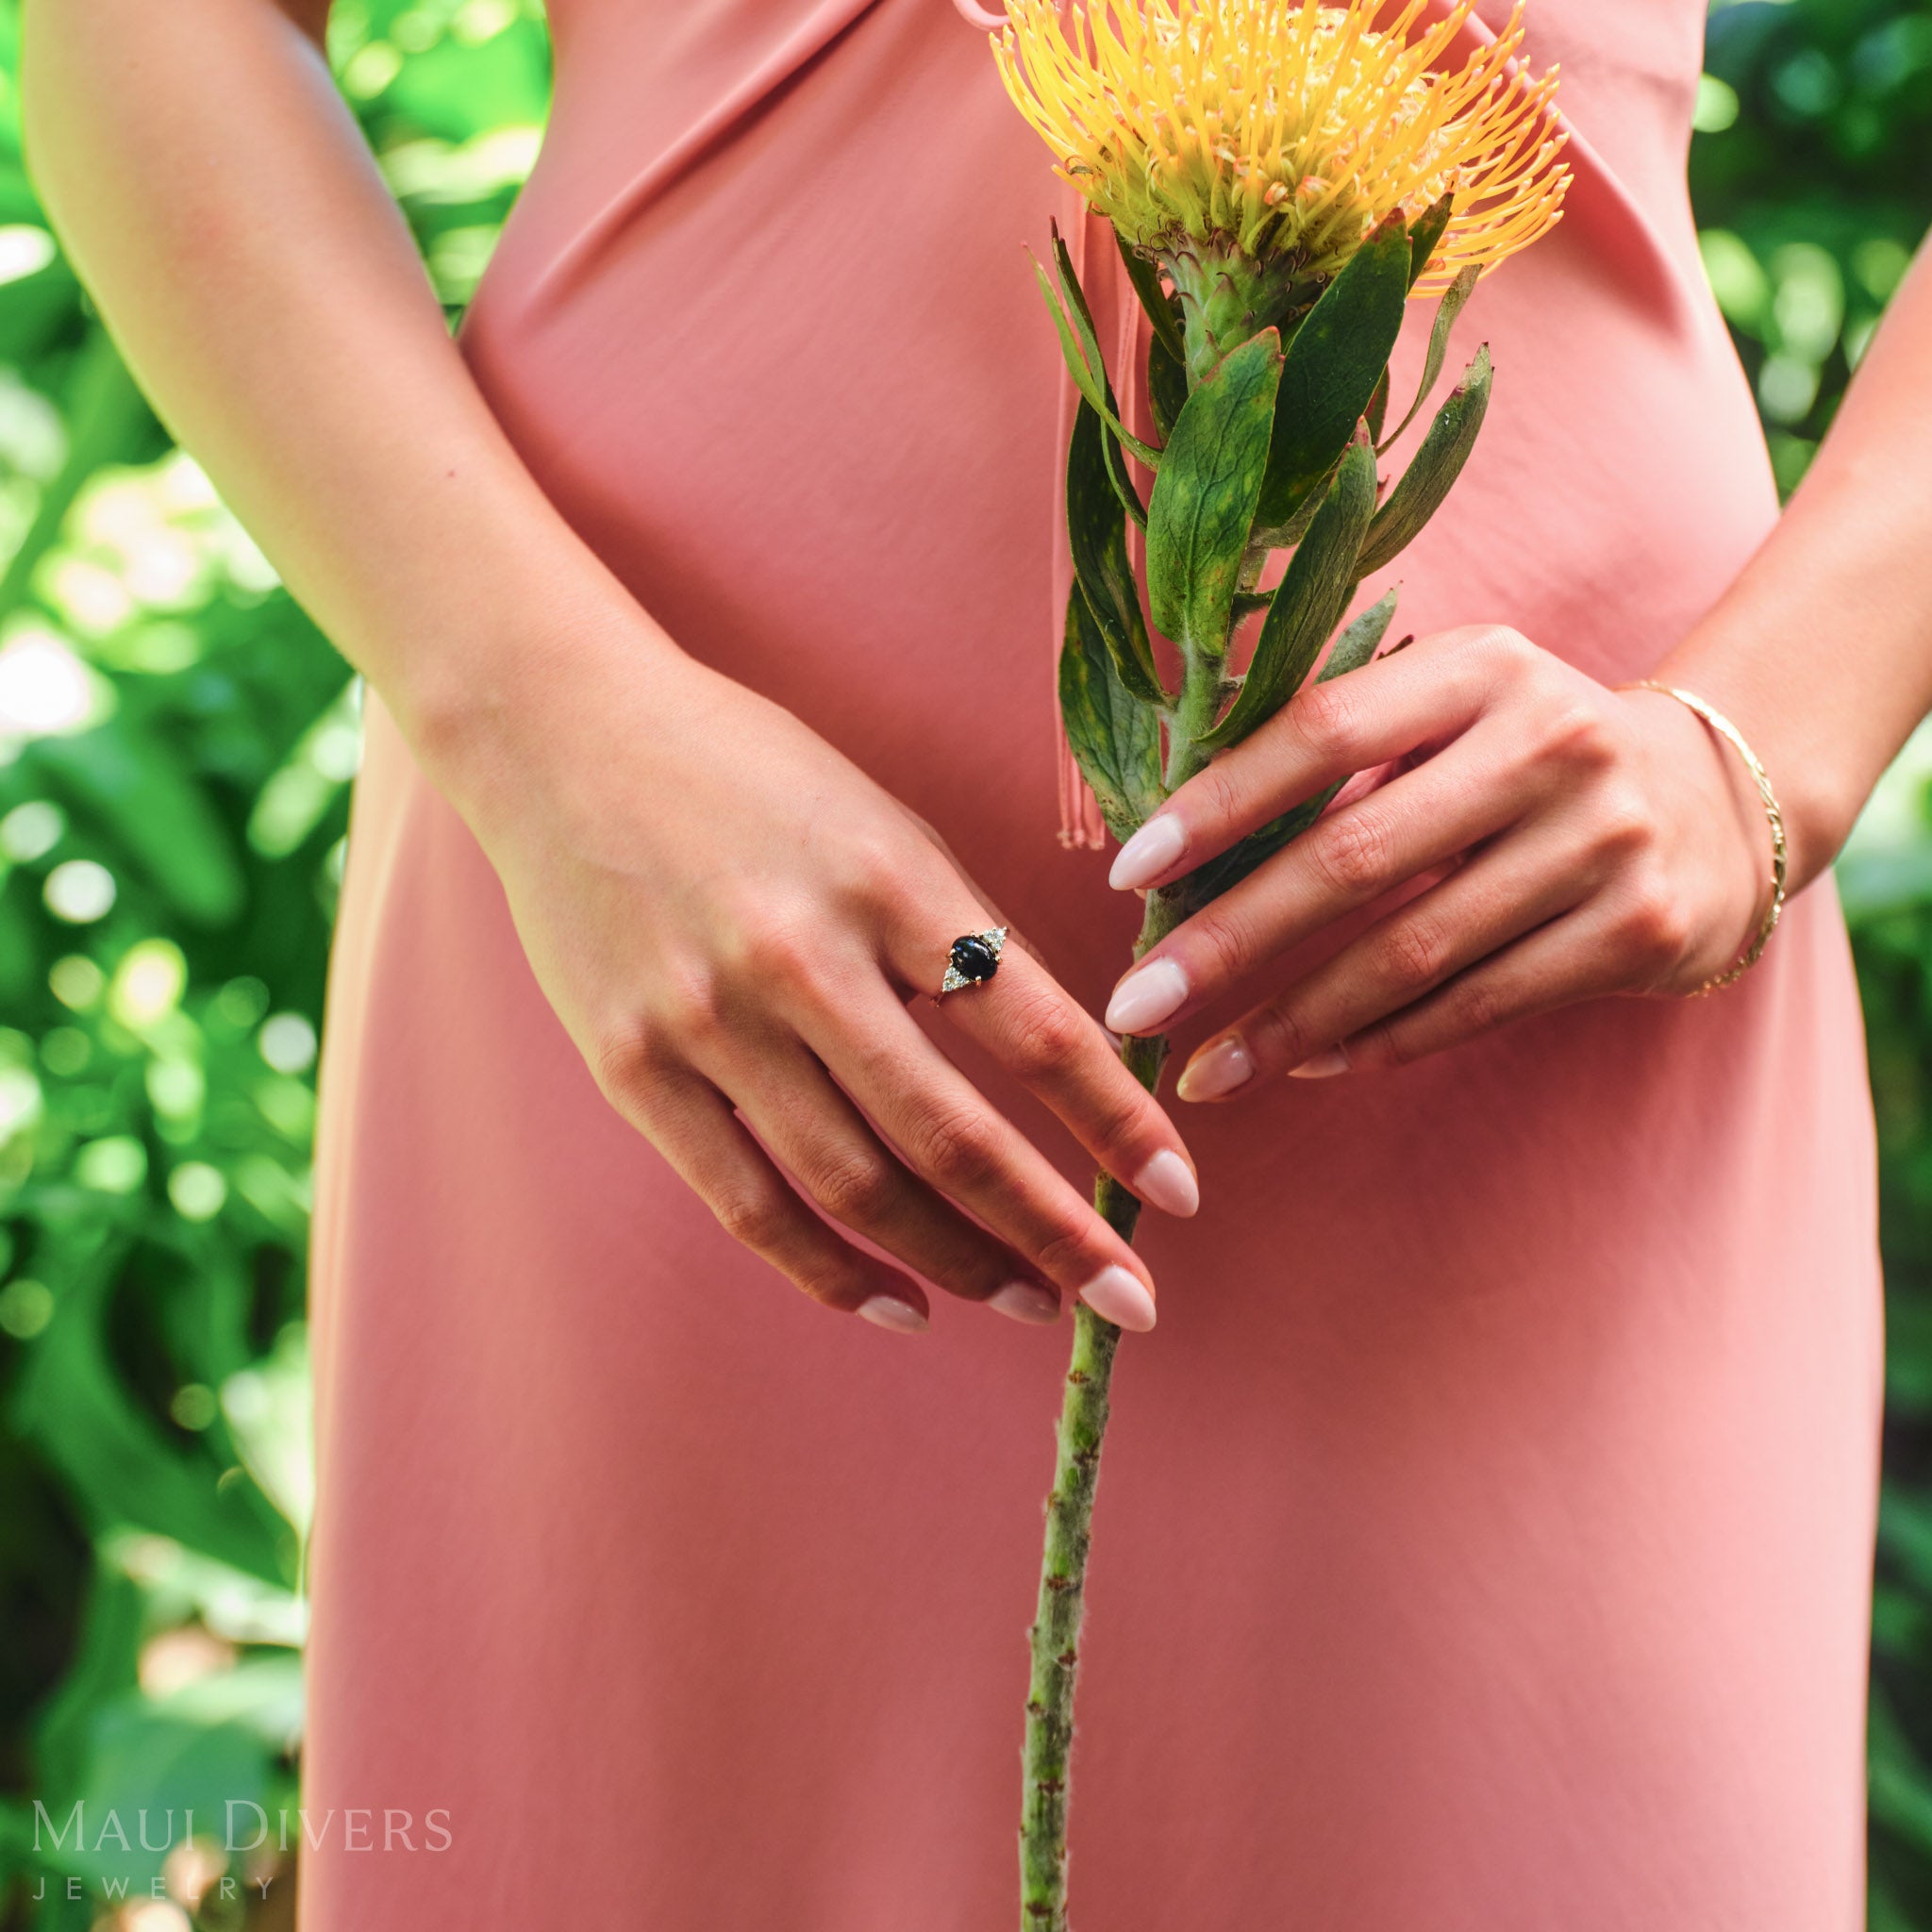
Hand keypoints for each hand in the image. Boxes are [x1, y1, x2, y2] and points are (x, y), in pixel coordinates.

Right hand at [438, 620, 1196, 1333]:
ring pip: (855, 1185)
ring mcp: (706, 1019)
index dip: (1115, 1123)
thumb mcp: (881, 823)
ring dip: (959, 1262)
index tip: (1178, 1192)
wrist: (564, 736)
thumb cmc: (747, 772)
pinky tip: (903, 1306)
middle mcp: (798, 955)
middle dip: (1054, 1232)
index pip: (1033, 1027)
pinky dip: (832, 1270)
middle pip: (949, 1134)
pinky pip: (748, 1203)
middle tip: (1128, 1302)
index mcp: (886, 878)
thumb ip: (958, 937)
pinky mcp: (632, 1069)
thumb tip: (1058, 1064)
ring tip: (1030, 1302)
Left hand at [1097, 626, 1771, 1097]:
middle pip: (1354, 857)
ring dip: (1290, 1022)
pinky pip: (1475, 1005)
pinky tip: (1304, 1065)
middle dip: (1228, 940)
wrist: (1715, 800)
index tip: (1128, 875)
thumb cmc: (1522, 753)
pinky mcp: (1634, 932)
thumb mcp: (1449, 706)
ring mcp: (1601, 841)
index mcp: (1481, 667)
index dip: (1219, 804)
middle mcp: (1549, 743)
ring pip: (1409, 952)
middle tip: (1133, 1004)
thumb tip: (1164, 830)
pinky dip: (1378, 1042)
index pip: (1323, 731)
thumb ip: (1334, 743)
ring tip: (1203, 1071)